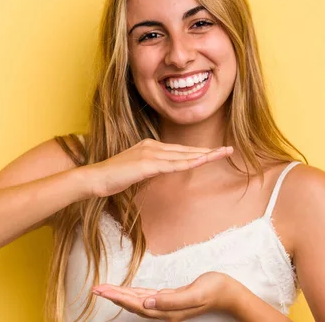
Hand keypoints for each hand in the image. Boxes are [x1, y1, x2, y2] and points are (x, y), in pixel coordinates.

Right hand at [84, 139, 233, 197]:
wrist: (95, 178)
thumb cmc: (113, 178)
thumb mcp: (137, 172)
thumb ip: (151, 170)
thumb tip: (163, 172)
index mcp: (150, 147)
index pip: (180, 150)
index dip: (198, 151)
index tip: (214, 152)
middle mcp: (152, 147)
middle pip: (186, 150)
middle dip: (208, 151)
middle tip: (228, 150)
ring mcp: (150, 154)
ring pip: (183, 156)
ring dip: (204, 156)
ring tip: (222, 154)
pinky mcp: (147, 164)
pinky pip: (173, 165)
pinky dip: (189, 163)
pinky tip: (201, 162)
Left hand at [92, 271, 234, 320]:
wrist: (229, 293)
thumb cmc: (215, 290)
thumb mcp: (195, 294)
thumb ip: (172, 300)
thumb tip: (148, 304)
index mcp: (168, 311)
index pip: (136, 305)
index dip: (118, 298)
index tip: (102, 291)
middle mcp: (164, 311)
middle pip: (132, 304)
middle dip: (113, 296)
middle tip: (95, 288)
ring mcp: (167, 306)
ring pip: (138, 301)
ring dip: (121, 295)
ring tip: (105, 289)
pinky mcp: (171, 299)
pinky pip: (147, 297)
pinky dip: (134, 294)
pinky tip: (127, 292)